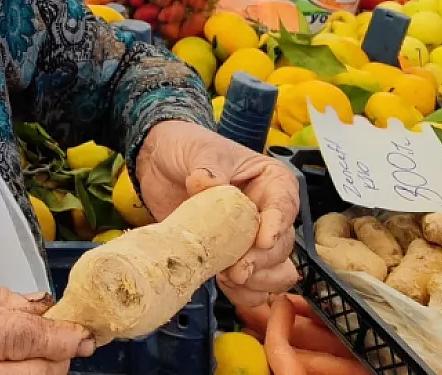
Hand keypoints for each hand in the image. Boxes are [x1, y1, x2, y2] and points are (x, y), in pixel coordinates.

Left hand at [135, 121, 300, 307]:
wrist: (156, 163)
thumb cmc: (186, 148)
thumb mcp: (200, 150)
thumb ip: (207, 168)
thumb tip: (204, 184)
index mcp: (271, 181)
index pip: (285, 204)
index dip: (278, 225)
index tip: (261, 240)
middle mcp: (268, 213)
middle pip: (282, 245)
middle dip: (262, 261)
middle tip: (236, 270)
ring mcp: (250, 239)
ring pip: (276, 271)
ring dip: (259, 281)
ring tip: (230, 278)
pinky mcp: (230, 258)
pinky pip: (252, 286)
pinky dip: (245, 293)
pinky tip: (225, 286)